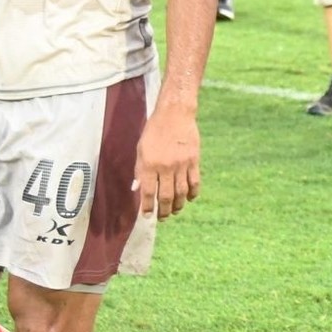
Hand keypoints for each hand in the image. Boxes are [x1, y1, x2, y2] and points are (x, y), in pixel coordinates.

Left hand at [134, 105, 200, 219]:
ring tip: (175, 211)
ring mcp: (182, 164)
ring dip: (178, 205)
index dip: (147, 207)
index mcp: (150, 164)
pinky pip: (195, 182)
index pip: (149, 192)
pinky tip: (189, 198)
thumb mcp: (141, 149)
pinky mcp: (194, 160)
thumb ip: (139, 170)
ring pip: (182, 192)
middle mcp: (166, 167)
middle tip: (163, 217)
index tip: (147, 215)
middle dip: (164, 211)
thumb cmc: (154, 130)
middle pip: (167, 196)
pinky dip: (193, 193)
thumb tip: (136, 189)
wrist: (175, 114)